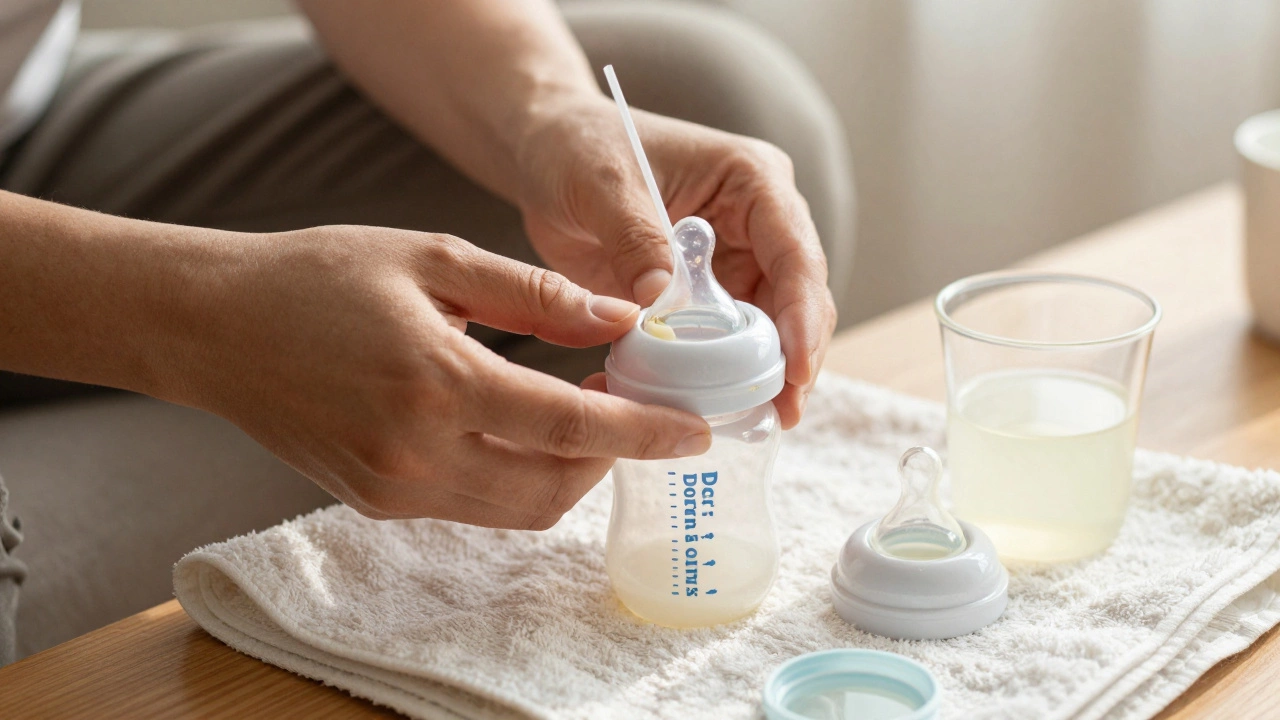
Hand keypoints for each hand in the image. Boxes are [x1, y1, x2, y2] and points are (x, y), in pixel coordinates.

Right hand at [162, 226, 710, 528]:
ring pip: (519, 509)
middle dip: (613, 456)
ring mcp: (393, 488)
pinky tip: (528, 428)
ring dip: (571, 472)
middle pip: (556, 485)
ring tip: (590, 414)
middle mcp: (417, 453)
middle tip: (638, 407)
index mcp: (437, 382)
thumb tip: (618, 321)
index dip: (642, 430)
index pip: (570, 425)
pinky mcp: (377, 502)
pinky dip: (520, 477)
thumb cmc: (319, 276)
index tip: (696, 429)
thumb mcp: (434, 258)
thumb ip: (536, 294)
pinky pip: (475, 506)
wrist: (214, 326)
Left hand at [514, 97, 836, 428]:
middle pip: (796, 301)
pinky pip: (717, 345)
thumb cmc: (578, 147)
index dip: (803, 315)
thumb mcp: (602, 184)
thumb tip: (661, 301)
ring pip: (764, 331)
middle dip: (793, 359)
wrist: (547, 155)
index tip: (796, 370)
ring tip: (747, 424)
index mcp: (752, 181)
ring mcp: (732, 263)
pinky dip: (707, 377)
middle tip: (781, 415)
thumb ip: (635, 237)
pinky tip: (691, 408)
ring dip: (756, 376)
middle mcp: (757, 224)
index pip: (796, 253)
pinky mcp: (703, 296)